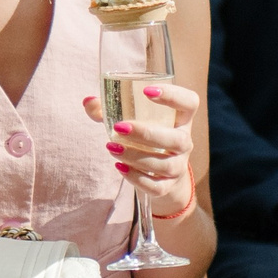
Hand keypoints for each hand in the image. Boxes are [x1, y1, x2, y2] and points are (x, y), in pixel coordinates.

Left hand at [80, 80, 199, 218]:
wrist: (159, 175)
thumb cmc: (143, 138)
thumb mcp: (132, 120)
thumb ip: (109, 110)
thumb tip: (87, 102)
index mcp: (180, 119)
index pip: (190, 102)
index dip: (173, 95)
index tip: (146, 91)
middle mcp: (184, 142)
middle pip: (178, 139)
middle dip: (147, 133)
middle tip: (119, 127)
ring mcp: (178, 166)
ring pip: (165, 164)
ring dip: (136, 156)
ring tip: (111, 147)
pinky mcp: (167, 186)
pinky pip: (156, 186)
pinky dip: (136, 178)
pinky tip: (119, 167)